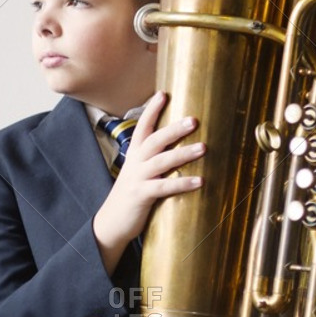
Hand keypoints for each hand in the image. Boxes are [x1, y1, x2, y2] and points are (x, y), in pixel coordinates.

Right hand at [92, 91, 203, 273]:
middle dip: (174, 129)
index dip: (152, 110)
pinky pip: (164, 187)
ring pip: (162, 161)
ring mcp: (138, 178)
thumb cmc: (131, 195)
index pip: (142, 127)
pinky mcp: (142, 196)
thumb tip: (178, 147)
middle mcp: (135, 162)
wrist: (112, 222)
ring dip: (183, 154)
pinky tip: (200, 181)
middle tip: (194, 120)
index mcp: (134, 154)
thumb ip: (154, 159)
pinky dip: (182, 184)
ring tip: (203, 147)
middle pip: (155, 140)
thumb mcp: (139, 172)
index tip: (163, 93)